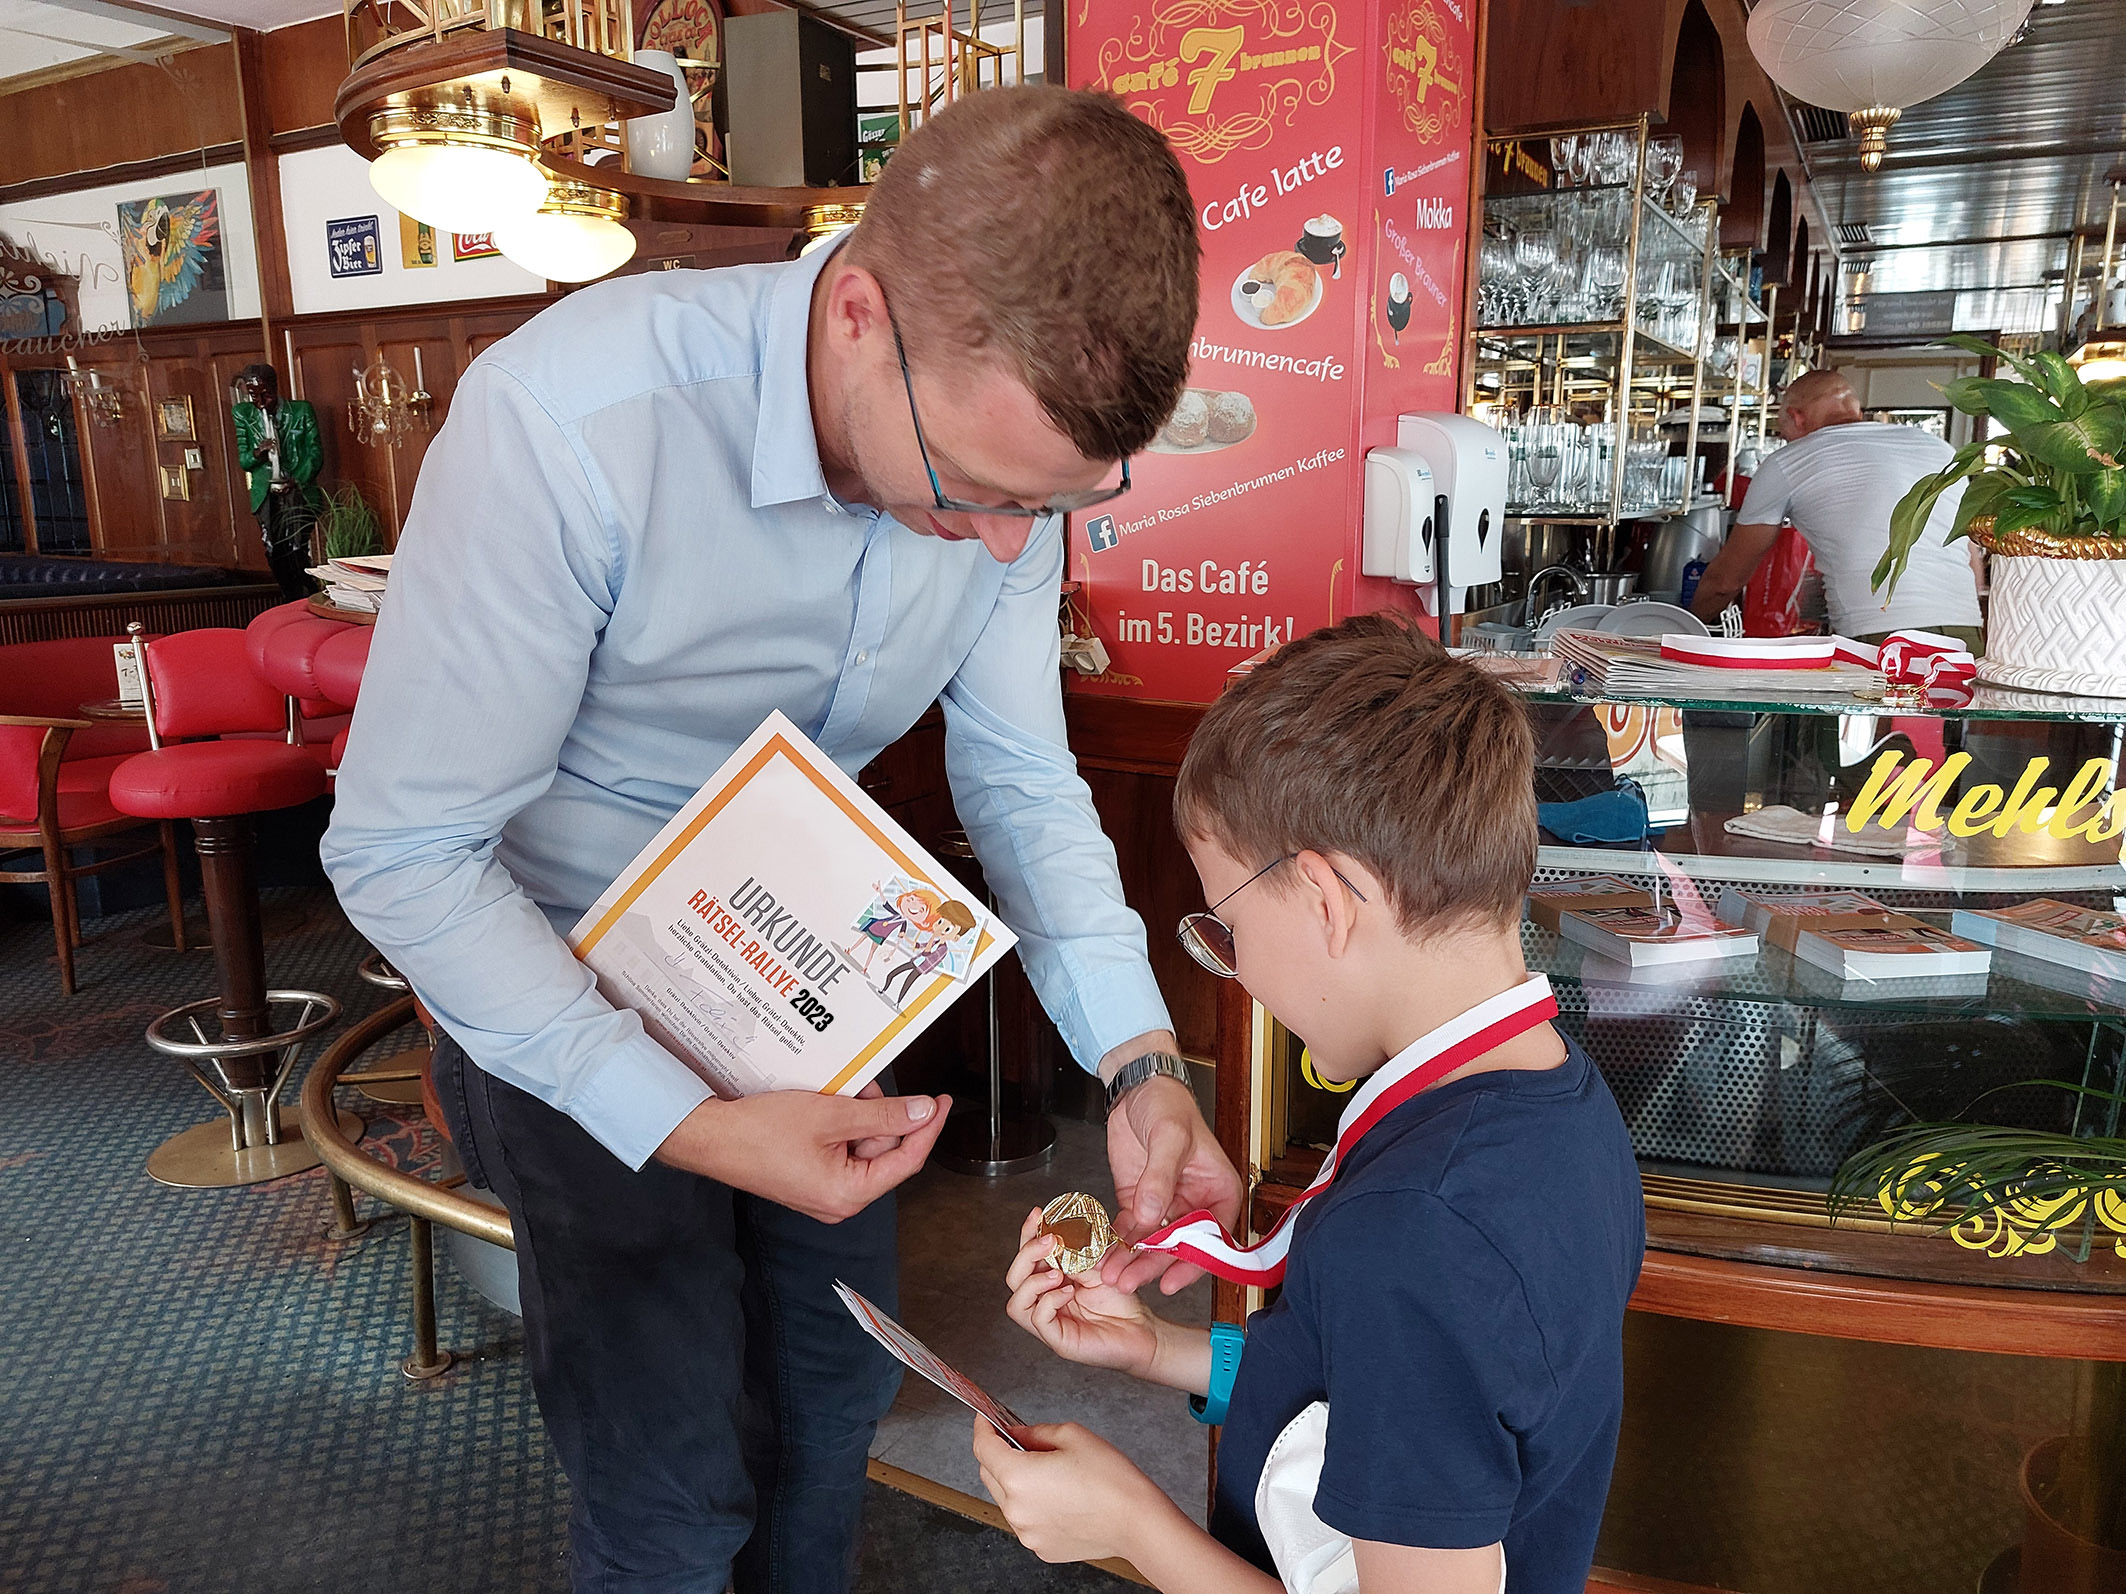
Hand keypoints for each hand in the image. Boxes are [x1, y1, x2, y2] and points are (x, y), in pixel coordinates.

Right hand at [653, 1088, 949, 1221]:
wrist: (711, 1138)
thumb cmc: (759, 1132)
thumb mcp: (830, 1115)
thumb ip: (883, 1116)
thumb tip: (922, 1112)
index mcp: (848, 1194)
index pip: (907, 1159)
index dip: (928, 1127)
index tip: (940, 1102)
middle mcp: (839, 1201)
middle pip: (883, 1152)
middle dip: (881, 1114)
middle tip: (866, 1085)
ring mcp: (824, 1192)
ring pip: (861, 1147)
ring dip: (859, 1116)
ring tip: (839, 1091)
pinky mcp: (810, 1179)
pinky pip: (840, 1149)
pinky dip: (841, 1125)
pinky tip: (828, 1103)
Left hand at [972, 1417, 1173, 1565]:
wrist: (1135, 1522)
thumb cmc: (1110, 1479)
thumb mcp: (1072, 1435)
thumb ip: (1035, 1432)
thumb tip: (1017, 1435)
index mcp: (1018, 1477)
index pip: (983, 1448)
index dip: (982, 1428)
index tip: (985, 1420)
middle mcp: (1016, 1509)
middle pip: (988, 1474)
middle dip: (998, 1454)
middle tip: (1020, 1442)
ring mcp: (1027, 1533)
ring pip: (1006, 1499)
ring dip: (1015, 1482)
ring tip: (1049, 1473)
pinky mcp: (1040, 1547)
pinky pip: (1025, 1520)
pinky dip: (1031, 1506)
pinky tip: (1058, 1497)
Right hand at [1004, 1208, 1160, 1376]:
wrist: (1141, 1328)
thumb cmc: (1121, 1299)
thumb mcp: (1098, 1266)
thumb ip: (1077, 1254)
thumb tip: (1061, 1235)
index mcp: (1050, 1281)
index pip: (1027, 1258)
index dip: (1027, 1234)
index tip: (1037, 1214)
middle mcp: (1044, 1301)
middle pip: (1014, 1279)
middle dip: (1026, 1255)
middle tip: (1048, 1241)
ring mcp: (1049, 1323)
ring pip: (1016, 1303)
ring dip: (1033, 1282)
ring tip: (1058, 1272)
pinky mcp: (1059, 1340)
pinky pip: (1039, 1319)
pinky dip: (1050, 1301)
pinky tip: (1069, 1292)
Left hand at [1105, 1072, 1242, 1294]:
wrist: (1138, 1088)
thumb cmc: (1168, 1104)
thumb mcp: (1169, 1136)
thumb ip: (1161, 1176)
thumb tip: (1153, 1214)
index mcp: (1218, 1191)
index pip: (1210, 1237)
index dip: (1191, 1262)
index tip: (1170, 1281)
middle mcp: (1195, 1204)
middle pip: (1177, 1246)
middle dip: (1152, 1265)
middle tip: (1128, 1280)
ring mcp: (1166, 1206)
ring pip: (1150, 1243)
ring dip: (1131, 1259)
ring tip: (1110, 1273)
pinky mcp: (1139, 1202)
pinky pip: (1129, 1230)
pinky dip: (1116, 1243)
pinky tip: (1102, 1255)